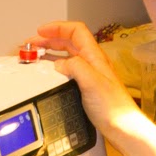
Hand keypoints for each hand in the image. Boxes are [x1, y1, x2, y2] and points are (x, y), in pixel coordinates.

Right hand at [34, 20, 155, 155]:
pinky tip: (49, 75)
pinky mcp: (88, 89)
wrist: (124, 128)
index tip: (40, 31)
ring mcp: (91, 76)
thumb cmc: (113, 107)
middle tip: (31, 46)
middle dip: (49, 40)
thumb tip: (59, 63)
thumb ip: (74, 66)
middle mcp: (93, 63)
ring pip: (67, 57)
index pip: (75, 31)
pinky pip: (69, 72)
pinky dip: (55, 69)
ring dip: (51, 54)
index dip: (57, 27)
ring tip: (35, 57)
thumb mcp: (91, 82)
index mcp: (94, 56)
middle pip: (69, 42)